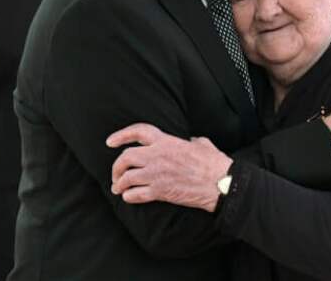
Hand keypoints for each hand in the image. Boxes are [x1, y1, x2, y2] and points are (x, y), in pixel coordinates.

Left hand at [107, 123, 231, 212]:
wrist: (219, 183)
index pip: (137, 132)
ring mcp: (157, 174)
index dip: (121, 135)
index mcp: (166, 141)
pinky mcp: (160, 192)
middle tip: (115, 175)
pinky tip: (128, 197)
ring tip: (118, 188)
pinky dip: (129, 196)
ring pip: (127, 178)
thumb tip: (190, 141)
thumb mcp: (201, 144)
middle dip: (116, 167)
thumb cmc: (213, 163)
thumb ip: (191, 141)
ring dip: (119, 184)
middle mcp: (157, 156)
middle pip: (125, 158)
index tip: (110, 142)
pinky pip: (136, 195)